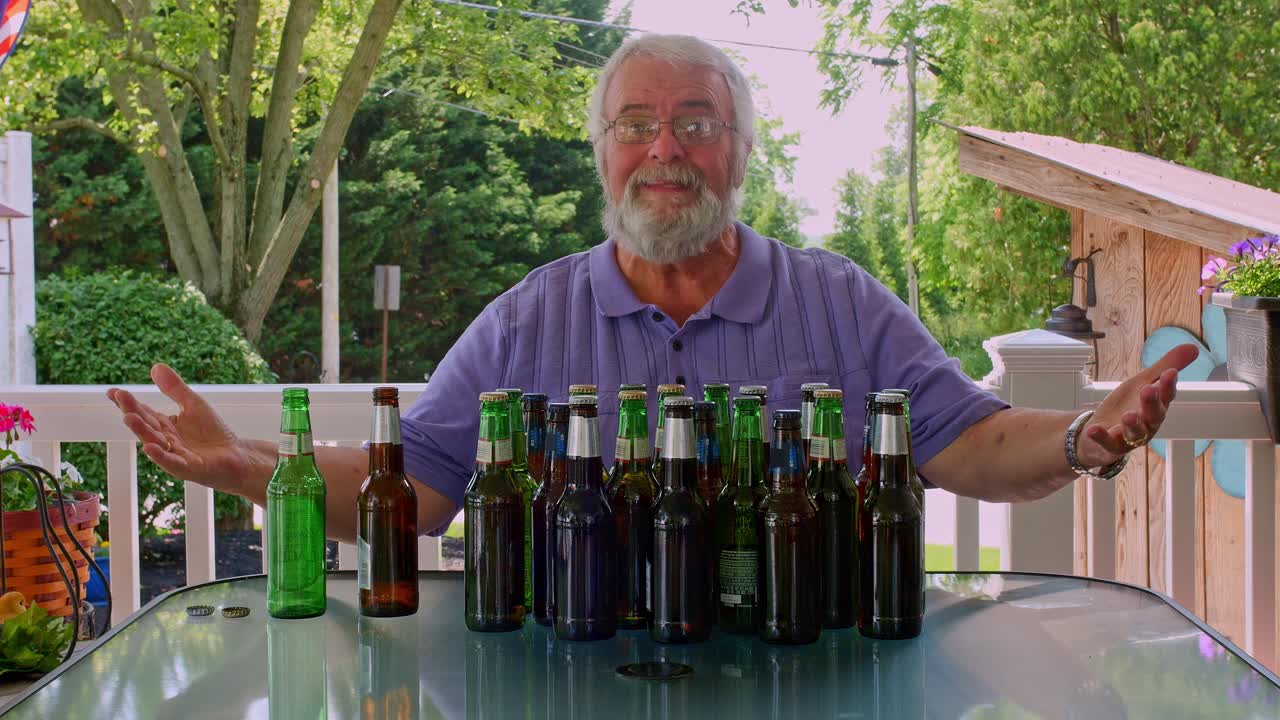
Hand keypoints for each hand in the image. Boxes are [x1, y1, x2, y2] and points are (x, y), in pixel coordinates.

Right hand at [107, 364, 250, 490]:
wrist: (235, 456)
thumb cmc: (212, 433)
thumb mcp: (193, 404)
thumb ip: (175, 389)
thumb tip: (155, 366)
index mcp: (164, 426)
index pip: (143, 412)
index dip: (128, 403)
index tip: (112, 391)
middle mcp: (165, 440)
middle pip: (145, 425)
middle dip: (132, 412)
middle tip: (120, 397)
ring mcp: (175, 455)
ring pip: (155, 442)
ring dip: (141, 431)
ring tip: (128, 417)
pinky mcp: (188, 468)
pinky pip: (172, 462)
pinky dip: (161, 456)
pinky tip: (150, 447)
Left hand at [1078, 344, 1199, 467]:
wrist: (1098, 432)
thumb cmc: (1126, 406)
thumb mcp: (1143, 382)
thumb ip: (1165, 367)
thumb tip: (1194, 347)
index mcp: (1157, 407)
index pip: (1166, 396)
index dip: (1169, 385)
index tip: (1170, 372)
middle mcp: (1148, 424)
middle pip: (1154, 415)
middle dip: (1152, 403)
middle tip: (1148, 389)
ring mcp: (1129, 437)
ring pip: (1135, 432)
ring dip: (1133, 424)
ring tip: (1129, 415)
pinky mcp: (1111, 446)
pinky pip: (1107, 443)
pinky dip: (1101, 437)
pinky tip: (1093, 430)